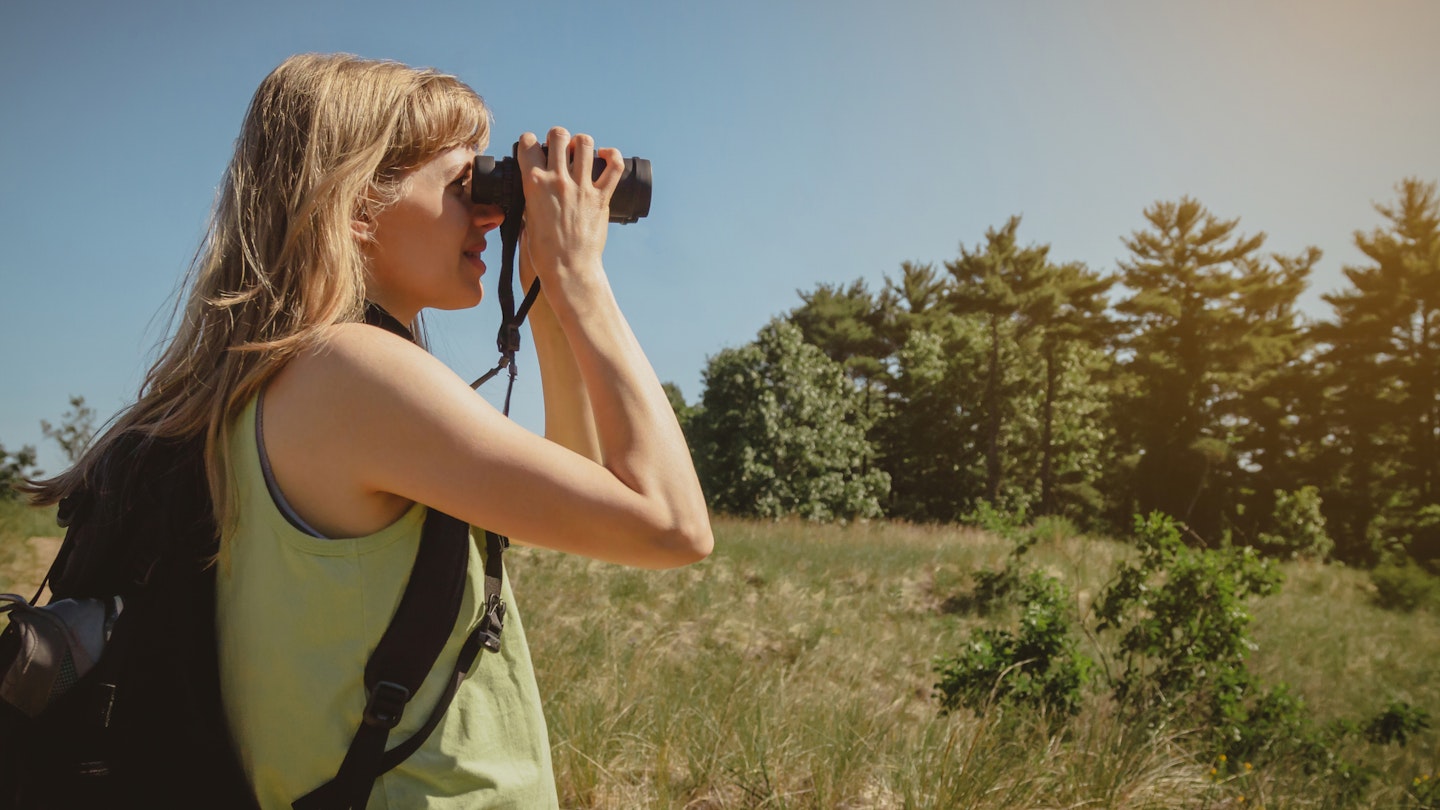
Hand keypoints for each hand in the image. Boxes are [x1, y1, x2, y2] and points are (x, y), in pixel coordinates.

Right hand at [515, 128, 622, 290]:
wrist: (567, 268)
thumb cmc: (544, 251)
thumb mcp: (527, 218)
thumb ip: (531, 197)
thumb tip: (534, 186)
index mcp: (534, 183)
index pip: (528, 143)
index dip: (530, 141)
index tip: (533, 146)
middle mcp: (558, 180)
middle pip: (559, 135)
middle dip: (558, 137)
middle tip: (560, 148)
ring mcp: (581, 187)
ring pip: (585, 143)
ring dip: (581, 143)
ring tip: (581, 151)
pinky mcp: (601, 197)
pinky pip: (613, 167)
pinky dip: (612, 156)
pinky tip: (606, 155)